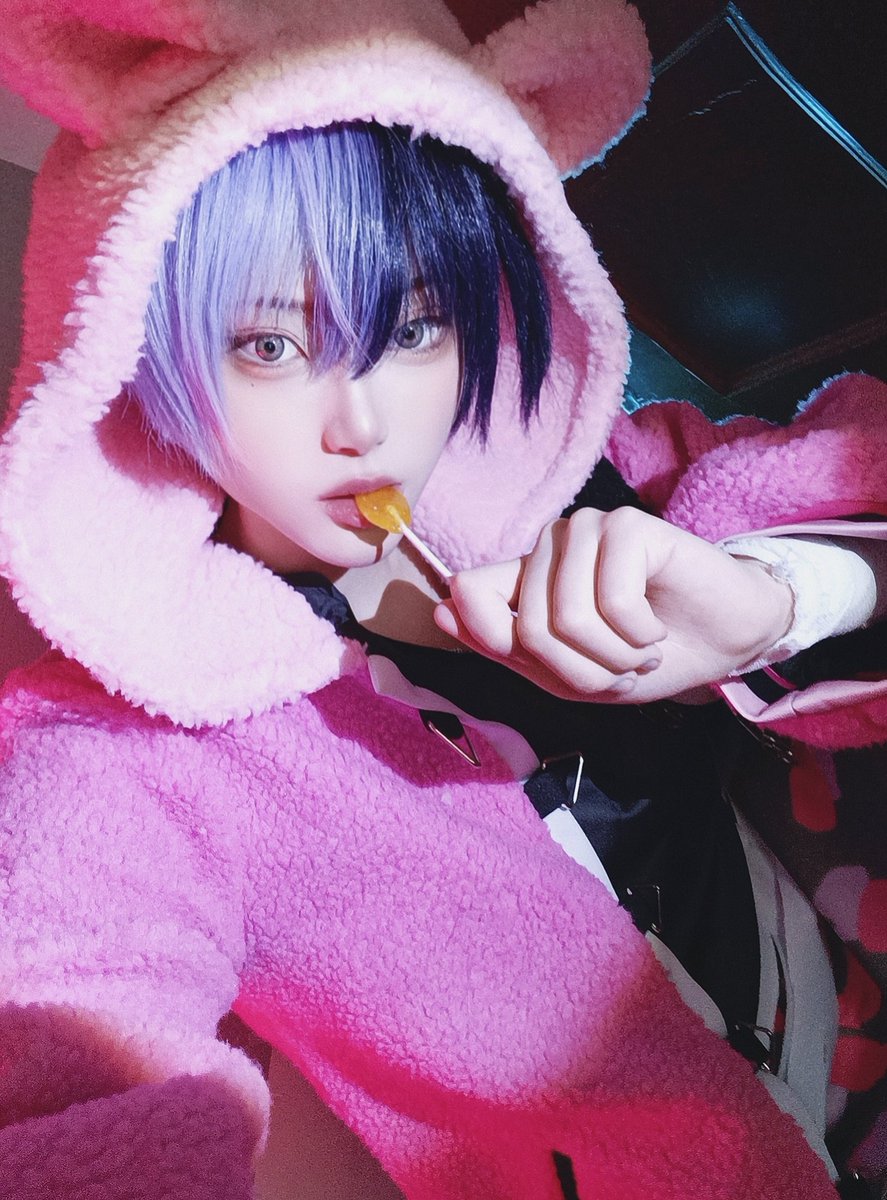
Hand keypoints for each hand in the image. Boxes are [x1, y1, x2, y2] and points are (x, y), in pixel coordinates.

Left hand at [433, 507, 793, 702]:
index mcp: (525, 578)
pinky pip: (611, 602)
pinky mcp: (628, 526)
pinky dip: (640, 636)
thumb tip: (441, 609)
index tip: (564, 669)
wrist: (723, 644)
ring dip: (614, 658)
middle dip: (583, 671)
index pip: (469, 593)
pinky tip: (657, 628)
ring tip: (640, 649)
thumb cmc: (643, 657)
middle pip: (529, 629)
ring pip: (567, 619)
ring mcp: (587, 530)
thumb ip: (504, 646)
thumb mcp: (568, 676)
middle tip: (622, 666)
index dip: (500, 642)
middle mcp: (548, 546)